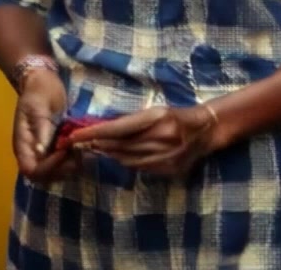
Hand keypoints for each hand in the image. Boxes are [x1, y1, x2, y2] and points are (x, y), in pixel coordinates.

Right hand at [13, 68, 71, 182]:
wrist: (43, 80)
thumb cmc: (39, 90)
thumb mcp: (39, 106)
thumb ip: (40, 128)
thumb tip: (40, 152)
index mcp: (23, 143)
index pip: (30, 170)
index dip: (47, 168)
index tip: (63, 152)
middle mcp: (31, 152)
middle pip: (43, 177)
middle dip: (61, 169)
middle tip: (77, 153)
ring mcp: (42, 151)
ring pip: (54, 173)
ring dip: (68, 167)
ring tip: (81, 150)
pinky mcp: (53, 147)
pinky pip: (61, 162)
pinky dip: (72, 160)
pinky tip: (82, 147)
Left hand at [68, 104, 218, 177]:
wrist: (206, 130)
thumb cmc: (178, 115)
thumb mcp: (156, 111)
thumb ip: (134, 121)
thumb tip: (105, 129)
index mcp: (157, 117)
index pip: (118, 128)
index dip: (95, 133)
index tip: (75, 135)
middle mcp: (160, 137)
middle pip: (120, 146)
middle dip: (97, 144)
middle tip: (77, 143)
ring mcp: (165, 156)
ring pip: (127, 159)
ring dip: (109, 154)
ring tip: (94, 148)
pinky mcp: (168, 169)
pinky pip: (139, 167)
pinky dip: (126, 162)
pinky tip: (118, 156)